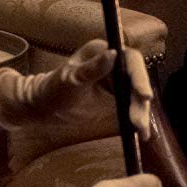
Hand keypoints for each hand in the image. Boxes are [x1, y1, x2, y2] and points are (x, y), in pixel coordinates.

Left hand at [0, 40, 152, 137]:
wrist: (41, 107)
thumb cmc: (51, 90)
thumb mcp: (70, 80)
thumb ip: (92, 69)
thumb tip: (113, 53)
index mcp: (101, 52)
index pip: (130, 60)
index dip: (140, 76)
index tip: (144, 96)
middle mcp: (112, 64)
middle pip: (136, 80)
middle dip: (140, 102)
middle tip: (139, 123)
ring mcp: (115, 81)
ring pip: (136, 95)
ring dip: (141, 113)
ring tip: (142, 132)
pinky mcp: (115, 97)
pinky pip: (130, 106)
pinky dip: (136, 119)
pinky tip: (142, 133)